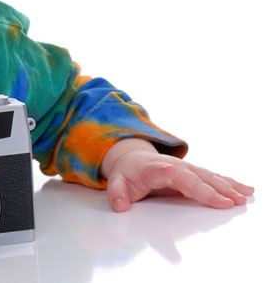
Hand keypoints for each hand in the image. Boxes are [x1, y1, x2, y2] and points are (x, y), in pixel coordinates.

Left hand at [101, 139, 254, 211]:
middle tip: (226, 201)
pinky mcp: (195, 173)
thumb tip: (120, 205)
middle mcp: (173, 167)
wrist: (134, 158)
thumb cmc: (127, 173)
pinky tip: (245, 190)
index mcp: (151, 169)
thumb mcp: (116, 182)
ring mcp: (186, 169)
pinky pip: (214, 178)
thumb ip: (117, 193)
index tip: (173, 170)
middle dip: (208, 189)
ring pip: (208, 177)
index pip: (159, 170)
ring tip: (241, 198)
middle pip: (191, 178)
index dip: (165, 171)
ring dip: (226, 188)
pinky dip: (230, 184)